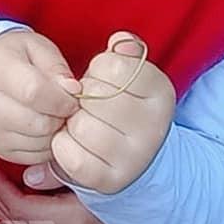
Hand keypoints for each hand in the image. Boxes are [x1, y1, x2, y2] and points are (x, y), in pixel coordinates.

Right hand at [0, 30, 79, 163]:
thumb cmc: (14, 59)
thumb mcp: (35, 47)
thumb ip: (56, 66)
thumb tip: (74, 89)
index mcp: (0, 72)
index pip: (34, 92)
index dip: (62, 97)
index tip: (73, 93)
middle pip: (40, 123)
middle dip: (63, 115)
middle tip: (66, 103)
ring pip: (41, 143)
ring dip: (57, 131)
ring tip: (55, 112)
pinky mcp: (2, 149)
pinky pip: (38, 156)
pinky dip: (49, 144)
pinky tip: (46, 125)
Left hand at [0, 166, 124, 223]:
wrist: (164, 195)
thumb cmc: (126, 173)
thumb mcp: (92, 166)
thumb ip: (59, 170)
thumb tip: (28, 176)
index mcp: (75, 219)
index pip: (25, 210)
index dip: (2, 192)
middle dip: (0, 205)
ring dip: (11, 220)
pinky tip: (19, 219)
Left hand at [51, 31, 175, 193]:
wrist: (138, 157)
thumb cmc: (125, 106)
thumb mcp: (132, 75)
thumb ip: (124, 53)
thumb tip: (120, 42)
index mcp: (160, 92)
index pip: (112, 65)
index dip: (97, 70)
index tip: (104, 80)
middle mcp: (153, 127)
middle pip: (93, 96)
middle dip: (82, 96)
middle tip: (90, 105)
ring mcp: (135, 157)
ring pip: (80, 126)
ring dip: (71, 122)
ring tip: (82, 123)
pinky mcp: (112, 181)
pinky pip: (71, 157)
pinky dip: (63, 147)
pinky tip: (74, 143)